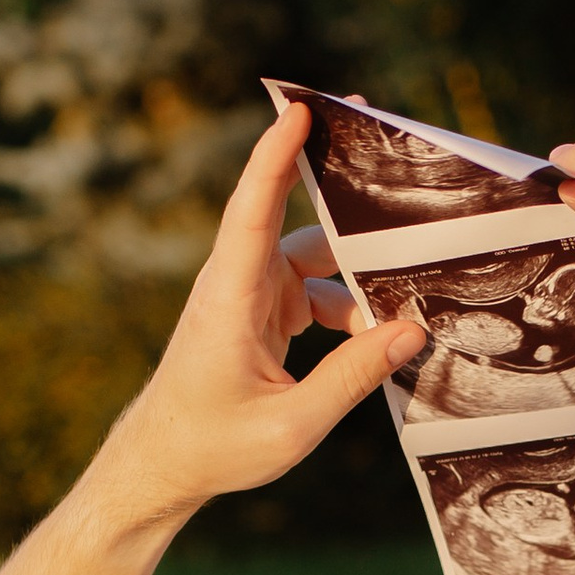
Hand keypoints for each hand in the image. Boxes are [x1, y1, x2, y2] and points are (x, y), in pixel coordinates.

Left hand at [88, 102, 423, 529]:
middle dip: (341, 188)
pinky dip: (349, 309)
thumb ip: (353, 377)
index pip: (253, 212)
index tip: (298, 110)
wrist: (163, 465)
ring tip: (411, 295)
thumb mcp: (292, 425)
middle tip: (388, 149)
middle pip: (297, 220)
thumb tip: (409, 332)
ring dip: (360, 278)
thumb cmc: (213, 446)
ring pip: (318, 263)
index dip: (275, 157)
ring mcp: (249, 294)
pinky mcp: (260, 311)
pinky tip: (381, 337)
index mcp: (230, 300)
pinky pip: (316, 292)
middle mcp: (237, 283)